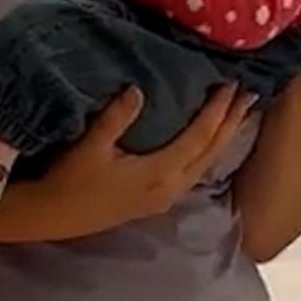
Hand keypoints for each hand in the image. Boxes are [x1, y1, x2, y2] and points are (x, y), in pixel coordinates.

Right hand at [0, 84, 256, 242]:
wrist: (50, 216)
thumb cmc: (68, 181)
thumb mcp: (90, 146)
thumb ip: (116, 117)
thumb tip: (138, 88)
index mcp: (160, 174)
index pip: (200, 138)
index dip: (218, 111)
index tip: (231, 84)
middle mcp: (170, 188)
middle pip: (211, 152)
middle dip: (232, 123)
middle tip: (251, 94)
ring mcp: (164, 196)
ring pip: (205, 163)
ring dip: (223, 136)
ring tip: (238, 112)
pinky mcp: (155, 198)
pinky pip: (194, 169)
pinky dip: (207, 149)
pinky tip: (208, 138)